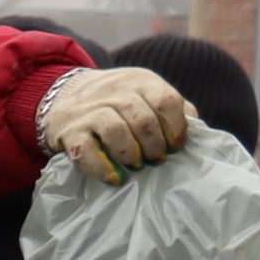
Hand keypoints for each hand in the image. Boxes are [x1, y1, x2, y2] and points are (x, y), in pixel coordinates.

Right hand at [42, 67, 193, 184]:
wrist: (62, 95)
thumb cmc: (115, 102)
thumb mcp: (144, 93)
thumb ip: (171, 108)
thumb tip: (197, 129)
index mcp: (139, 81)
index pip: (167, 102)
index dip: (177, 128)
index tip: (175, 147)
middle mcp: (113, 91)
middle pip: (143, 119)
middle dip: (155, 146)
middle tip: (156, 159)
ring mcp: (88, 110)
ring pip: (116, 131)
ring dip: (132, 154)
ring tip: (137, 165)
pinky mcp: (68, 131)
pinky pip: (87, 151)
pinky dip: (104, 168)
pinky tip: (115, 178)